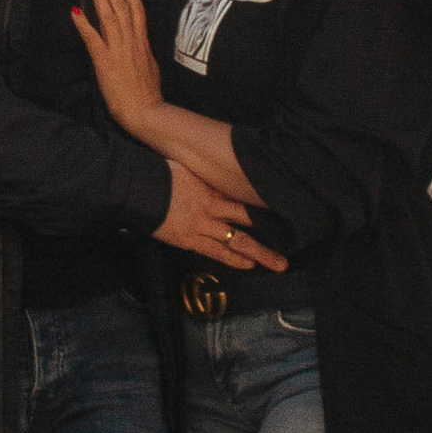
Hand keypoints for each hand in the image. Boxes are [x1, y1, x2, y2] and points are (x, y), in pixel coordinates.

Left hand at [69, 0, 163, 137]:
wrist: (145, 111)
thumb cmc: (148, 95)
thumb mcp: (151, 67)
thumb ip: (144, 53)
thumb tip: (141, 46)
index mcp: (143, 43)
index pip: (137, 11)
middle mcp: (131, 42)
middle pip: (121, 8)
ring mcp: (118, 50)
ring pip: (108, 17)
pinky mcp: (104, 61)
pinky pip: (91, 38)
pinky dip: (83, 23)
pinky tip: (75, 10)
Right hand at [154, 162, 285, 271]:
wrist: (138, 190)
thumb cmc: (160, 174)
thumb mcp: (187, 168)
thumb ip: (204, 174)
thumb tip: (216, 170)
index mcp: (213, 188)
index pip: (246, 198)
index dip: (265, 205)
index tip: (284, 209)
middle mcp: (213, 208)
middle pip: (249, 220)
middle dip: (270, 232)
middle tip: (292, 241)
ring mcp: (203, 226)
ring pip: (238, 242)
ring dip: (260, 253)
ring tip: (279, 264)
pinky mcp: (190, 240)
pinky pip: (217, 252)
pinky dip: (233, 258)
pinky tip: (248, 264)